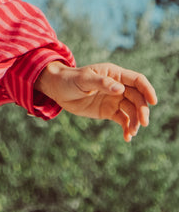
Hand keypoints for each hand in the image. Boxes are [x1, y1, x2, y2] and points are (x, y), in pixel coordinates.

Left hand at [36, 61, 156, 141]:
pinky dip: (127, 128)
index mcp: (114, 74)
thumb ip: (101, 83)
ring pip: (132, 111)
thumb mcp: (83, 79)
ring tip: (132, 132)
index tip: (153, 101)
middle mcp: (118, 87)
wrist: (58, 90)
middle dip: (142, 110)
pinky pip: (123, 120)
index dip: (147, 89)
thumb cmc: (70, 79)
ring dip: (135, 122)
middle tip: (142, 123)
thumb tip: (120, 89)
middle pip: (138, 98)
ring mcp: (114, 100)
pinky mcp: (109, 111)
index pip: (137, 80)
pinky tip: (127, 137)